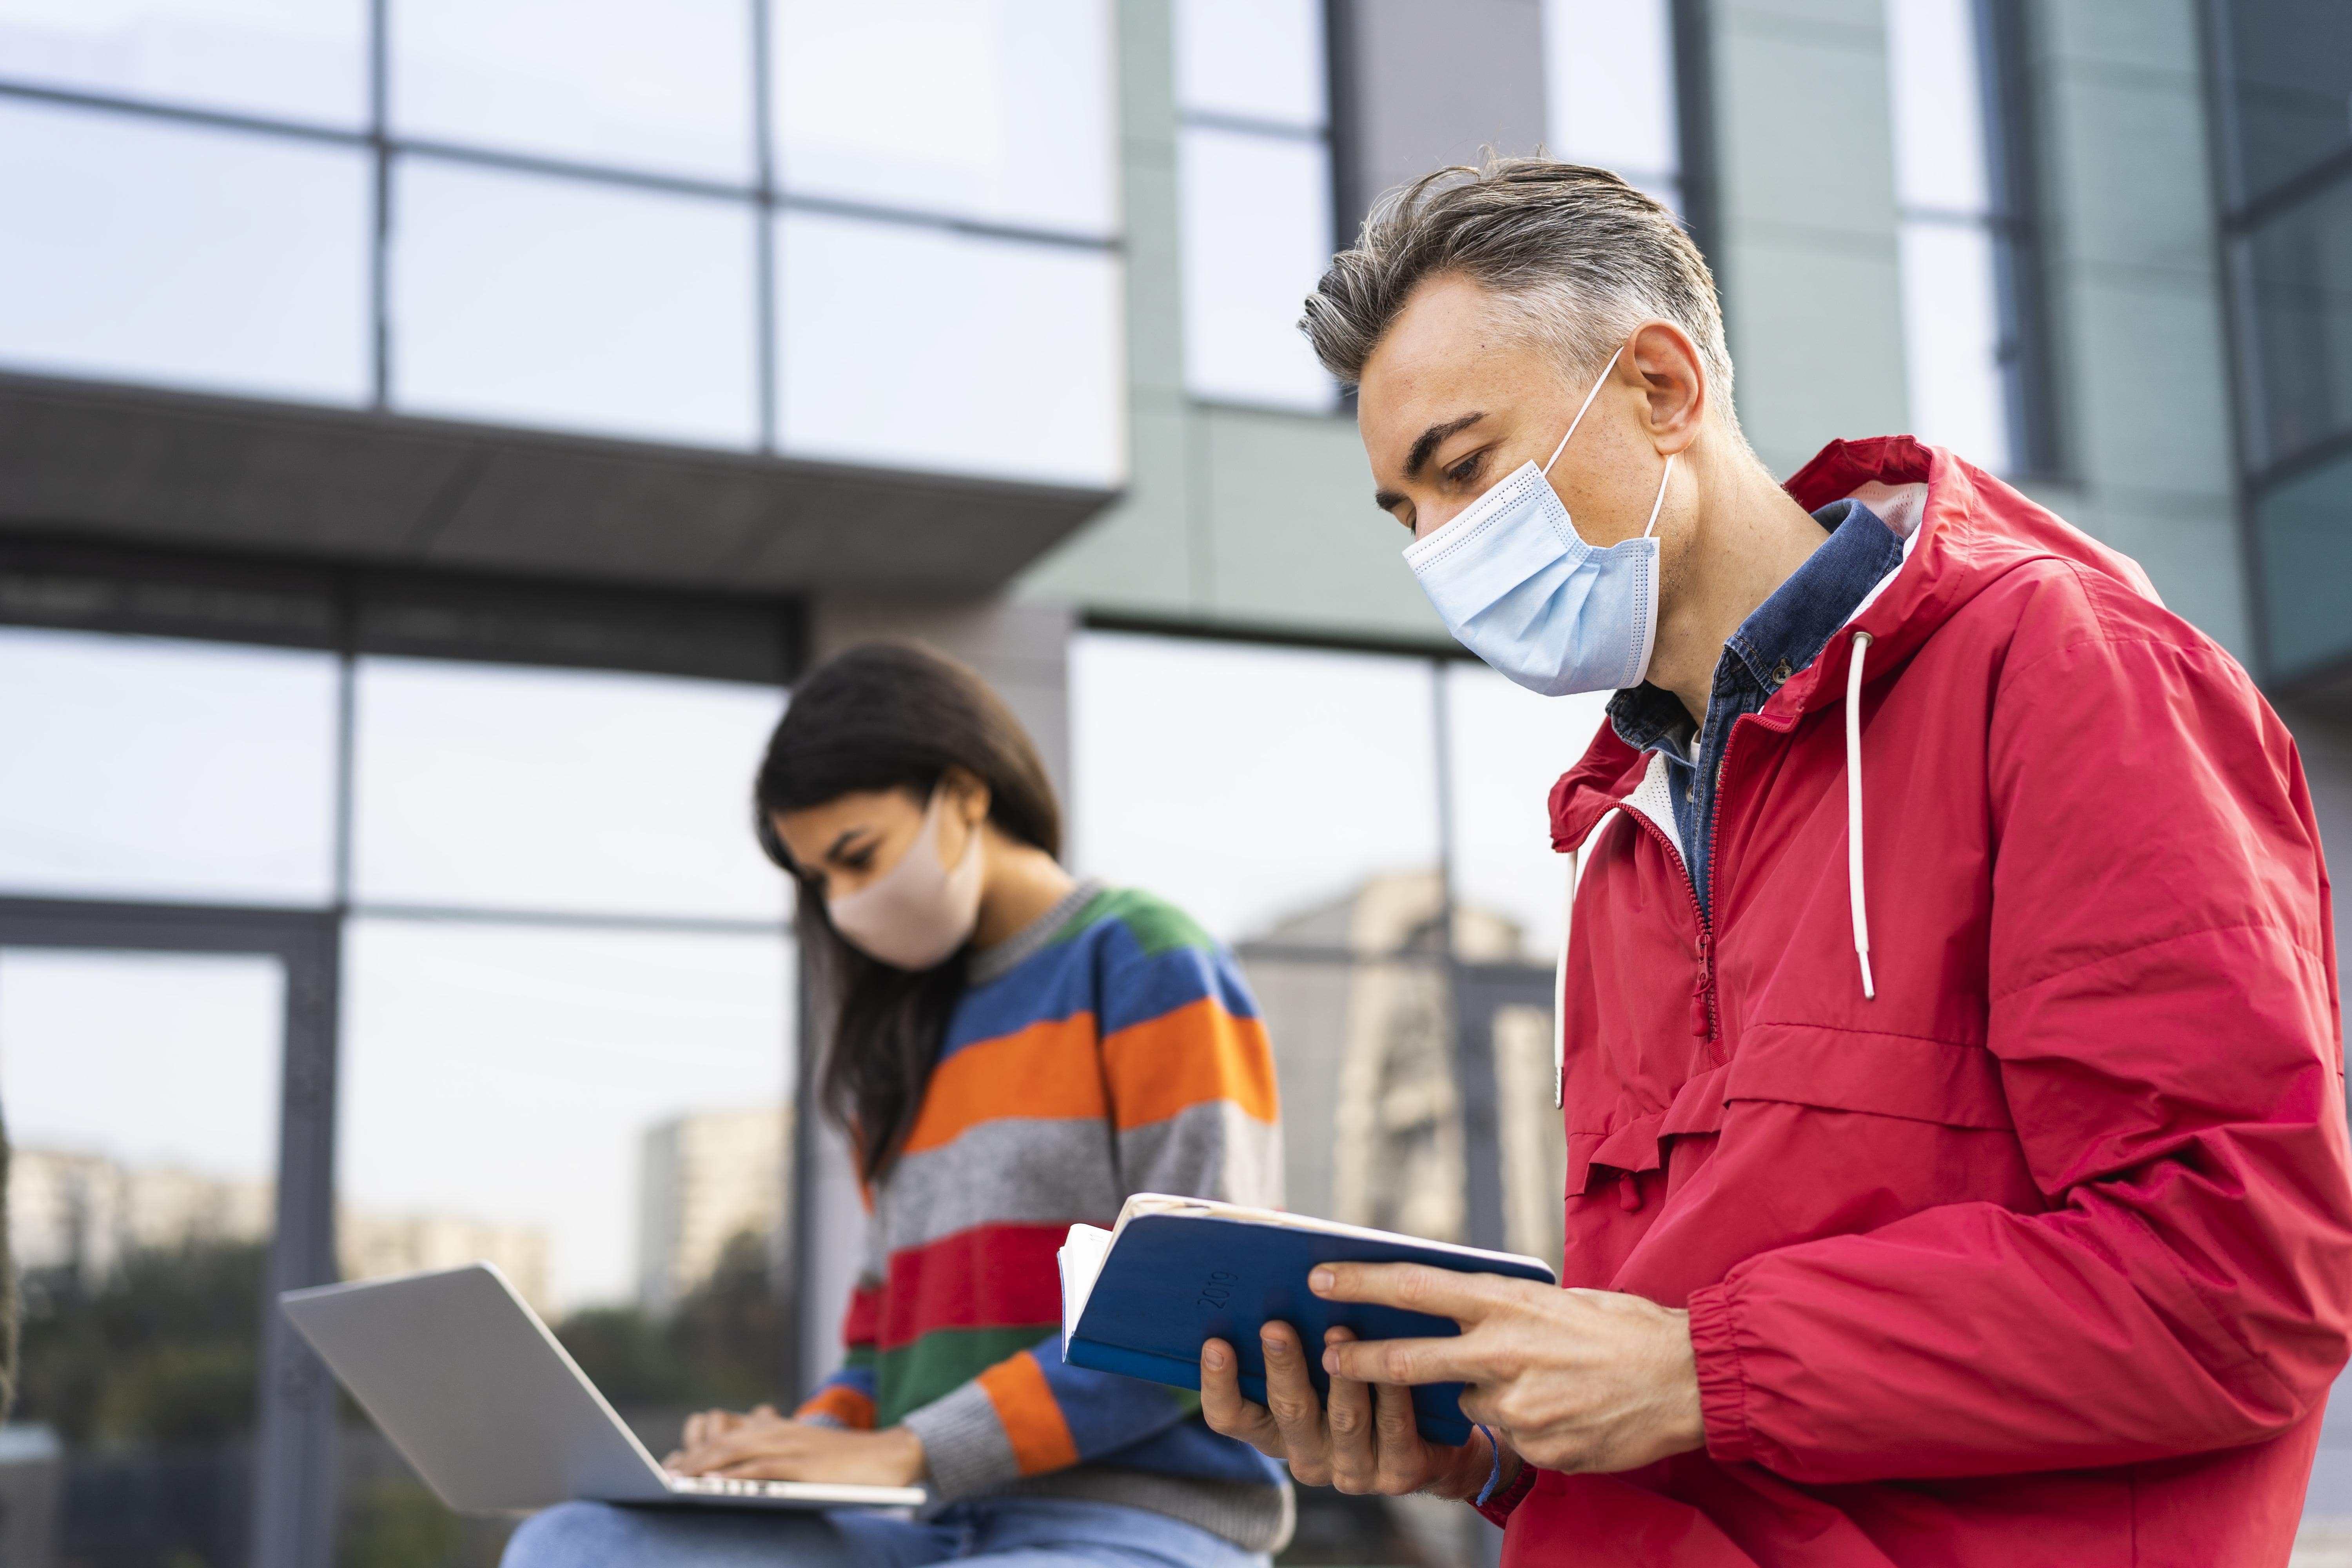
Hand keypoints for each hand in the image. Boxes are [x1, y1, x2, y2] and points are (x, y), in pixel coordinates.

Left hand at [664, 1405, 926, 1486]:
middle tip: (663, 1475)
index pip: (726, 1432)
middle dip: (690, 1459)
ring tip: (676, 1481)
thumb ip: (774, 1454)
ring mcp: (792, 1446)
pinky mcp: (805, 1465)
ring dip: (703, 1466)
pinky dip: (737, 1476)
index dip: (696, 1448)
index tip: (671, 1463)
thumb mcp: (804, 1451)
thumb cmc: (845, 1462)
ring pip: (737, 1452)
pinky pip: (763, 1468)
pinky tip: (716, 1486)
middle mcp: (779, 1431)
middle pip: (723, 1441)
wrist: (889, 1456)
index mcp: (777, 1428)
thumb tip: (737, 1475)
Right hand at [1200, 1322, 1502, 1499]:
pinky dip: (1390, 1391)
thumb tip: (1274, 1259)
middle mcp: (1307, 1457)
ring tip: (1338, 1330)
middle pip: (1286, 1412)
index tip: (1214, 1342)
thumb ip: (1293, 1329)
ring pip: (1342, 1420)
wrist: (1437, 1442)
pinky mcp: (1397, 1473)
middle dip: (1281, 1366)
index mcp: (1275, 1431)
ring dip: (1341, 1375)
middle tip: (1275, 1325)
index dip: (1217, 1384)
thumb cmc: (1364, 1383)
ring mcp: (1352, 1470)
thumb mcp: (1320, 1365)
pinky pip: (1393, 1427)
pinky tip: (1391, 1359)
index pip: (1230, 1417)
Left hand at [1314, 1264, 1703, 1473]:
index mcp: (1506, 1303)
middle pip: (1409, 1359)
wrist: (1688, 1378)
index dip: (1360, 1282)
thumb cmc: (1623, 1329)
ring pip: (1469, 1403)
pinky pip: (1510, 1436)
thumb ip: (1502, 1311)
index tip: (1318, 1274)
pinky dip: (1525, 1424)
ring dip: (1484, 1395)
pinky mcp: (1536, 1446)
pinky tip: (1565, 1410)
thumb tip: (1455, 1314)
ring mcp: (1518, 1406)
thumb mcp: (1556, 1301)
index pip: (1414, 1287)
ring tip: (1539, 1382)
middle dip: (1362, 1362)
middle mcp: (1502, 1352)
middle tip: (1329, 1357)